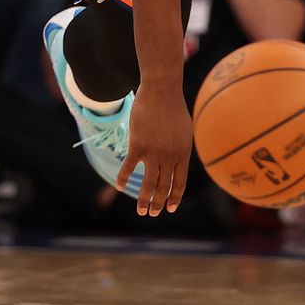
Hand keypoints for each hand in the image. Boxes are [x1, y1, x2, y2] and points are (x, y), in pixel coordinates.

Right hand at [117, 83, 192, 216]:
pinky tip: (119, 186)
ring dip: (144, 200)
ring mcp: (154, 152)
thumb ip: (181, 148)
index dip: (174, 197)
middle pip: (163, 186)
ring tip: (141, 211)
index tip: (169, 208)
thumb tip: (179, 161)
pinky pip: (128, 168)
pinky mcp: (138, 145)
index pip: (179, 182)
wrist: (162, 90)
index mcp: (183, 153)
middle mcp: (170, 157)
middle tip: (152, 213)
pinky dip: (123, 179)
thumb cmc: (173, 108)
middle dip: (157, 203)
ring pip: (148, 184)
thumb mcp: (185, 130)